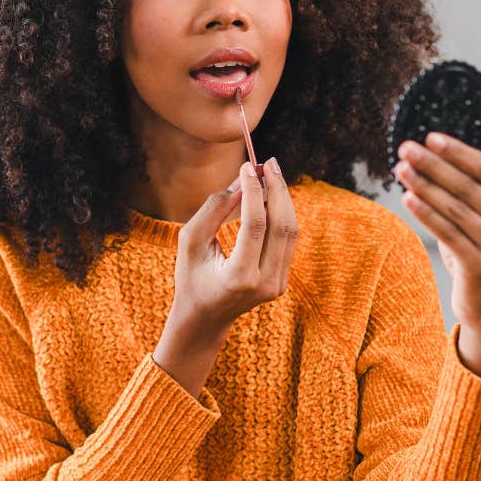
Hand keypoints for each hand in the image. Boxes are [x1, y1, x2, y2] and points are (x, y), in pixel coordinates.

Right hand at [170, 156, 298, 336]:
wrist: (204, 318)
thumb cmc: (191, 277)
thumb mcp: (190, 242)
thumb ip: (214, 210)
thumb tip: (242, 182)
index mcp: (239, 277)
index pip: (256, 225)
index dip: (254, 191)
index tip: (247, 166)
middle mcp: (265, 283)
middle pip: (281, 226)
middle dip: (276, 189)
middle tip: (267, 162)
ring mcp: (277, 285)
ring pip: (290, 231)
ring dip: (282, 198)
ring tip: (270, 173)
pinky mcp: (282, 281)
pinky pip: (287, 240)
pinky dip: (281, 214)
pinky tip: (270, 195)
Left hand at [392, 131, 480, 340]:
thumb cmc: (476, 255)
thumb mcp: (475, 220)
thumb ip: (462, 193)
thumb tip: (425, 158)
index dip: (456, 151)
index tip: (429, 137)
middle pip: (466, 184)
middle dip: (432, 164)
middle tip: (405, 149)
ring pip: (454, 207)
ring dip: (424, 185)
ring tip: (400, 170)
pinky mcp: (479, 264)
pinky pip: (447, 232)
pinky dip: (426, 214)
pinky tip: (407, 199)